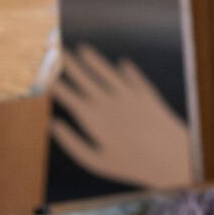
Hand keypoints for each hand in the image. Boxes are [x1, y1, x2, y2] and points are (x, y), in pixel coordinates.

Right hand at [49, 42, 192, 187]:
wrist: (170, 155)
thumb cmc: (129, 165)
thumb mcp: (95, 161)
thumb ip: (72, 142)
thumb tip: (53, 124)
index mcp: (93, 117)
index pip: (68, 95)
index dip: (54, 83)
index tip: (43, 72)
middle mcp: (109, 101)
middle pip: (85, 78)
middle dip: (69, 64)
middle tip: (57, 50)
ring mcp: (128, 94)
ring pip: (107, 72)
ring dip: (94, 60)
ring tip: (83, 49)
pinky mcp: (147, 93)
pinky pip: (134, 77)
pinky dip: (127, 70)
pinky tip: (122, 64)